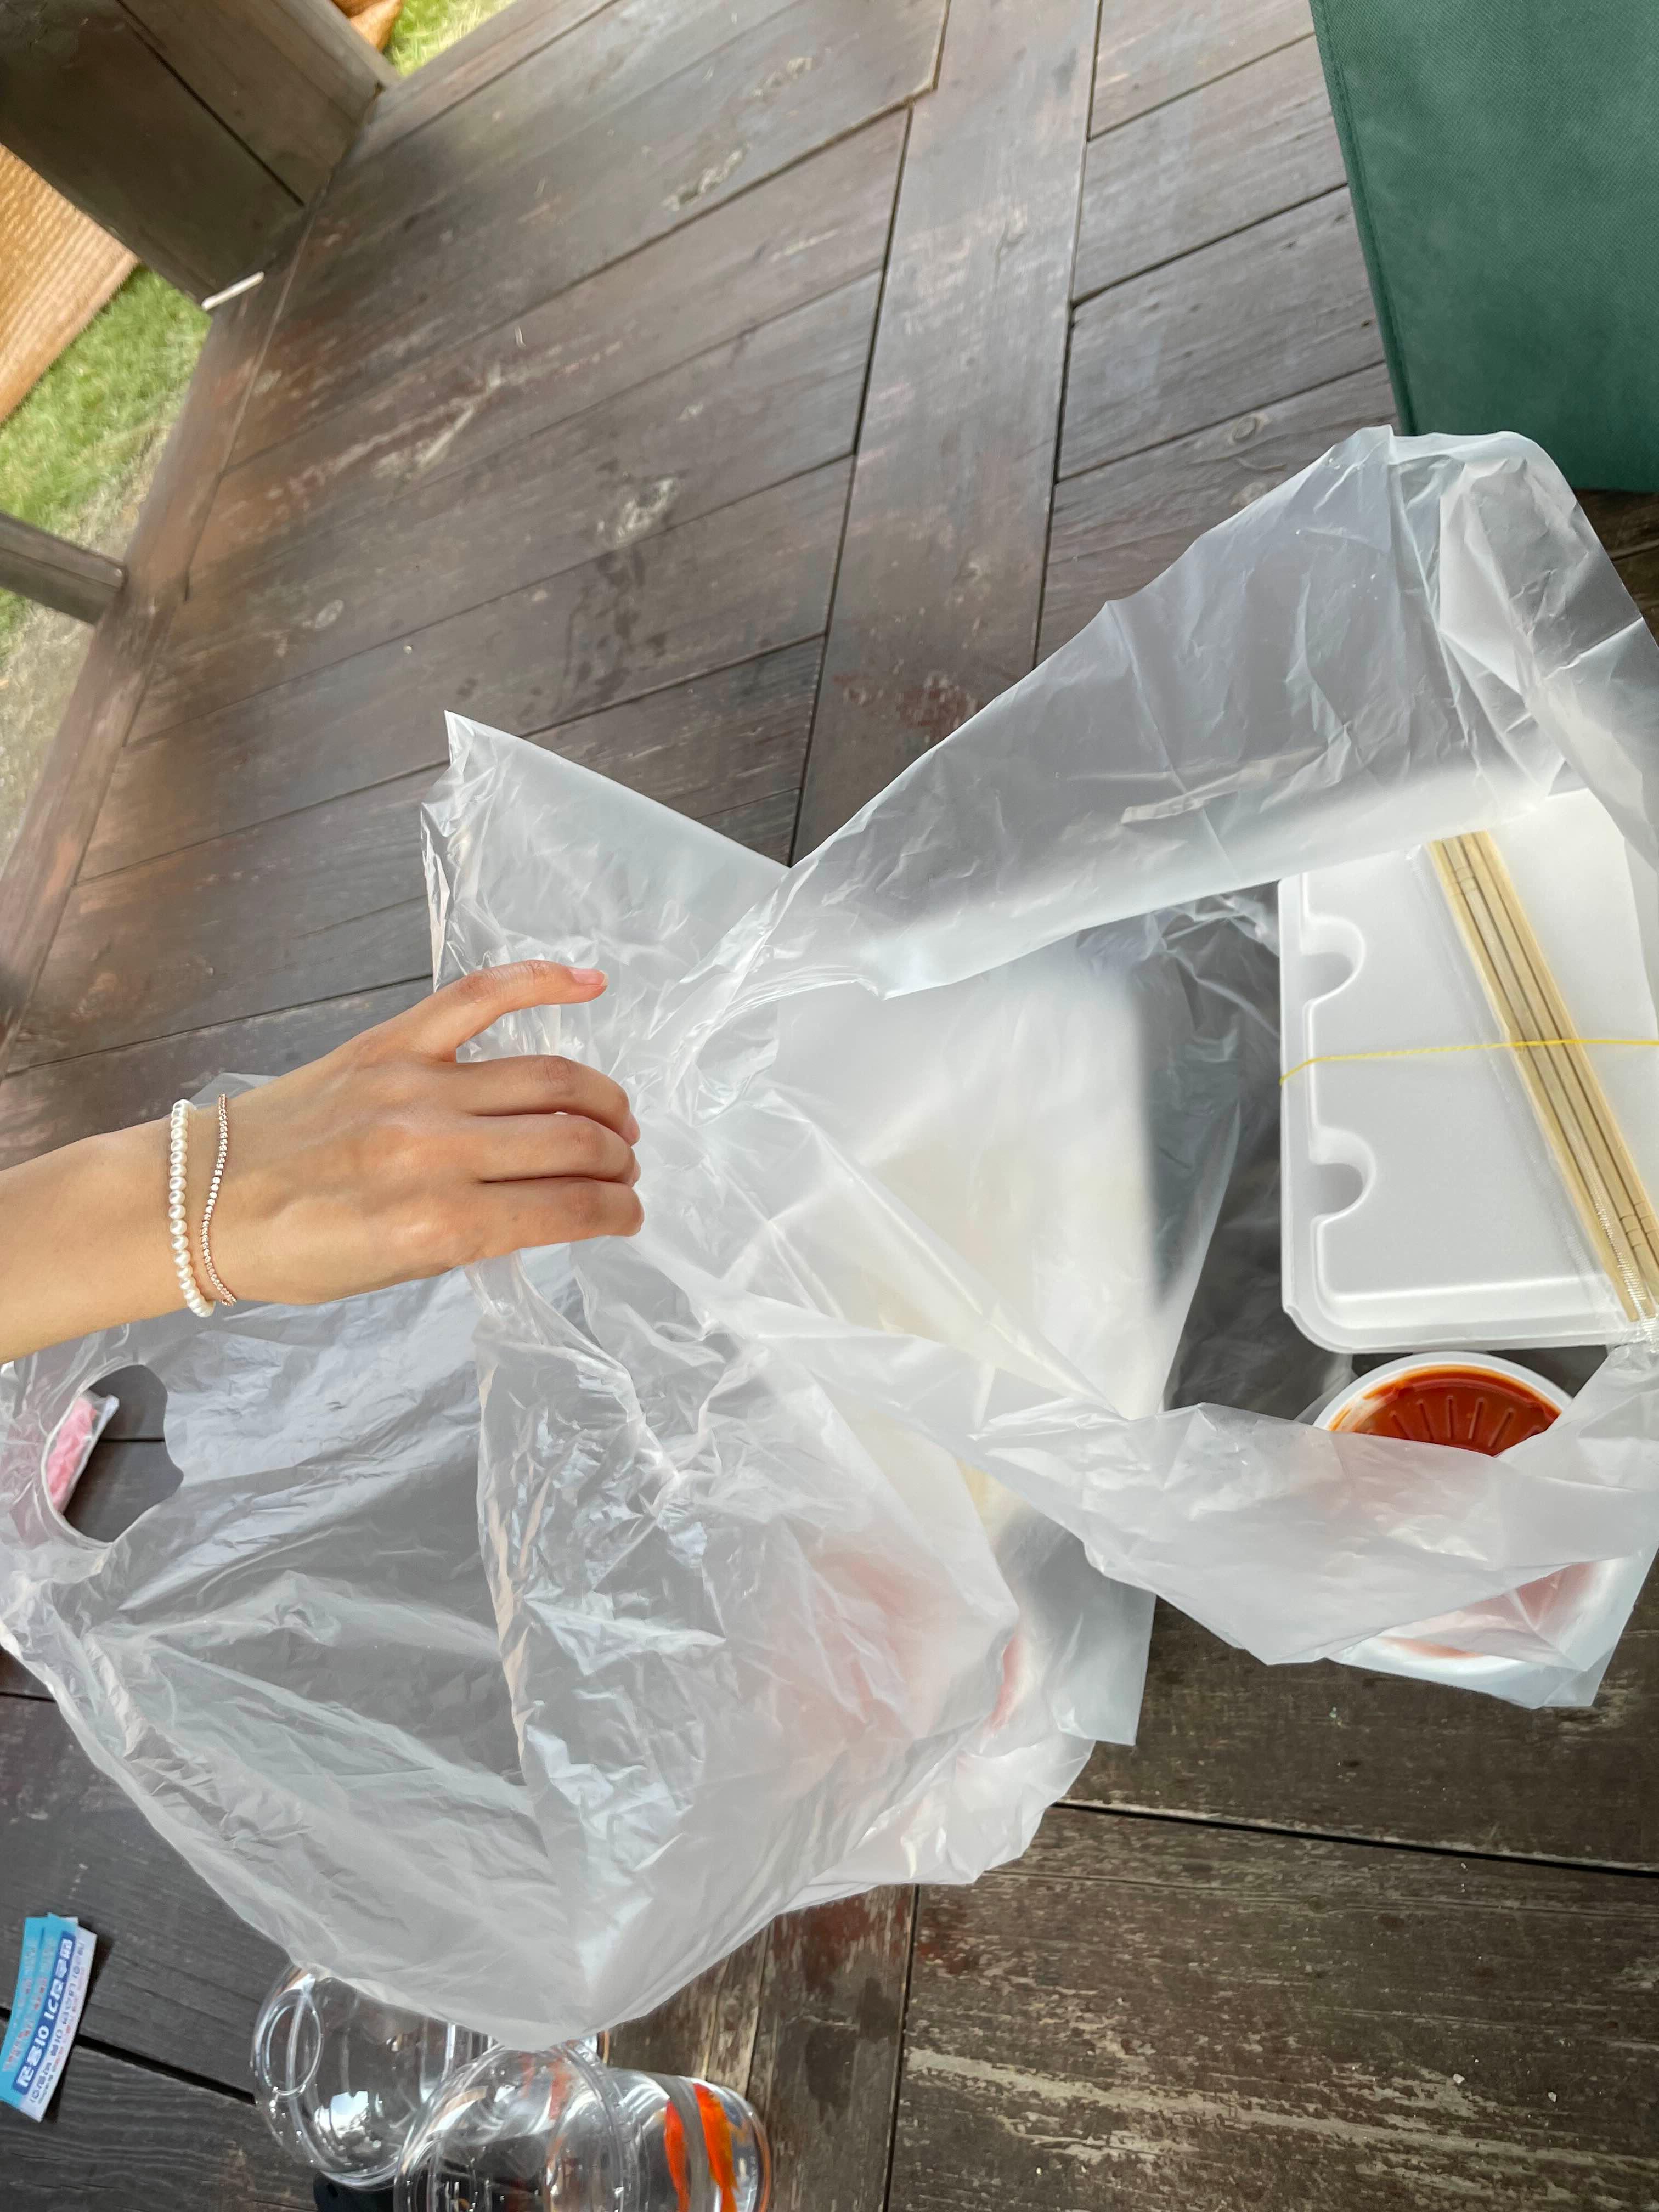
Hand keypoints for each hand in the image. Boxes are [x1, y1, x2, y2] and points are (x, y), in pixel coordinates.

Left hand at [194, 962, 641, 1307]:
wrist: (202, 1200)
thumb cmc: (297, 1251)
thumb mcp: (398, 1271)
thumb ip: (477, 1236)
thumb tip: (550, 1204)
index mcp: (440, 1222)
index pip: (568, 1209)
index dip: (617, 1213)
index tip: (629, 1214)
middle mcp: (437, 1150)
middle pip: (571, 1139)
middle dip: (617, 1159)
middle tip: (623, 1168)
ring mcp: (415, 1085)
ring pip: (547, 1076)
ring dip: (599, 1099)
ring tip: (613, 1118)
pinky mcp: (390, 1042)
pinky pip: (479, 997)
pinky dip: (542, 979)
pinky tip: (591, 981)